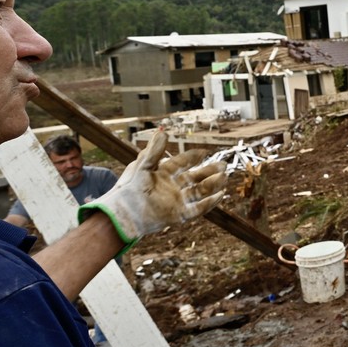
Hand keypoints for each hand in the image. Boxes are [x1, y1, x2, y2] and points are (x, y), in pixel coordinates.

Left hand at [78, 130, 226, 250]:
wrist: (122, 215)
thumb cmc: (128, 190)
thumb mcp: (141, 166)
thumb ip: (154, 151)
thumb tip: (163, 132)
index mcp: (162, 174)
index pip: (181, 163)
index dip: (193, 157)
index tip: (204, 152)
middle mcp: (171, 187)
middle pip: (194, 178)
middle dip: (209, 171)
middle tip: (222, 165)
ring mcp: (176, 201)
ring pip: (199, 192)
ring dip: (213, 184)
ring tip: (224, 177)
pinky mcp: (178, 215)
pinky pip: (198, 208)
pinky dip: (210, 203)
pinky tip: (220, 195)